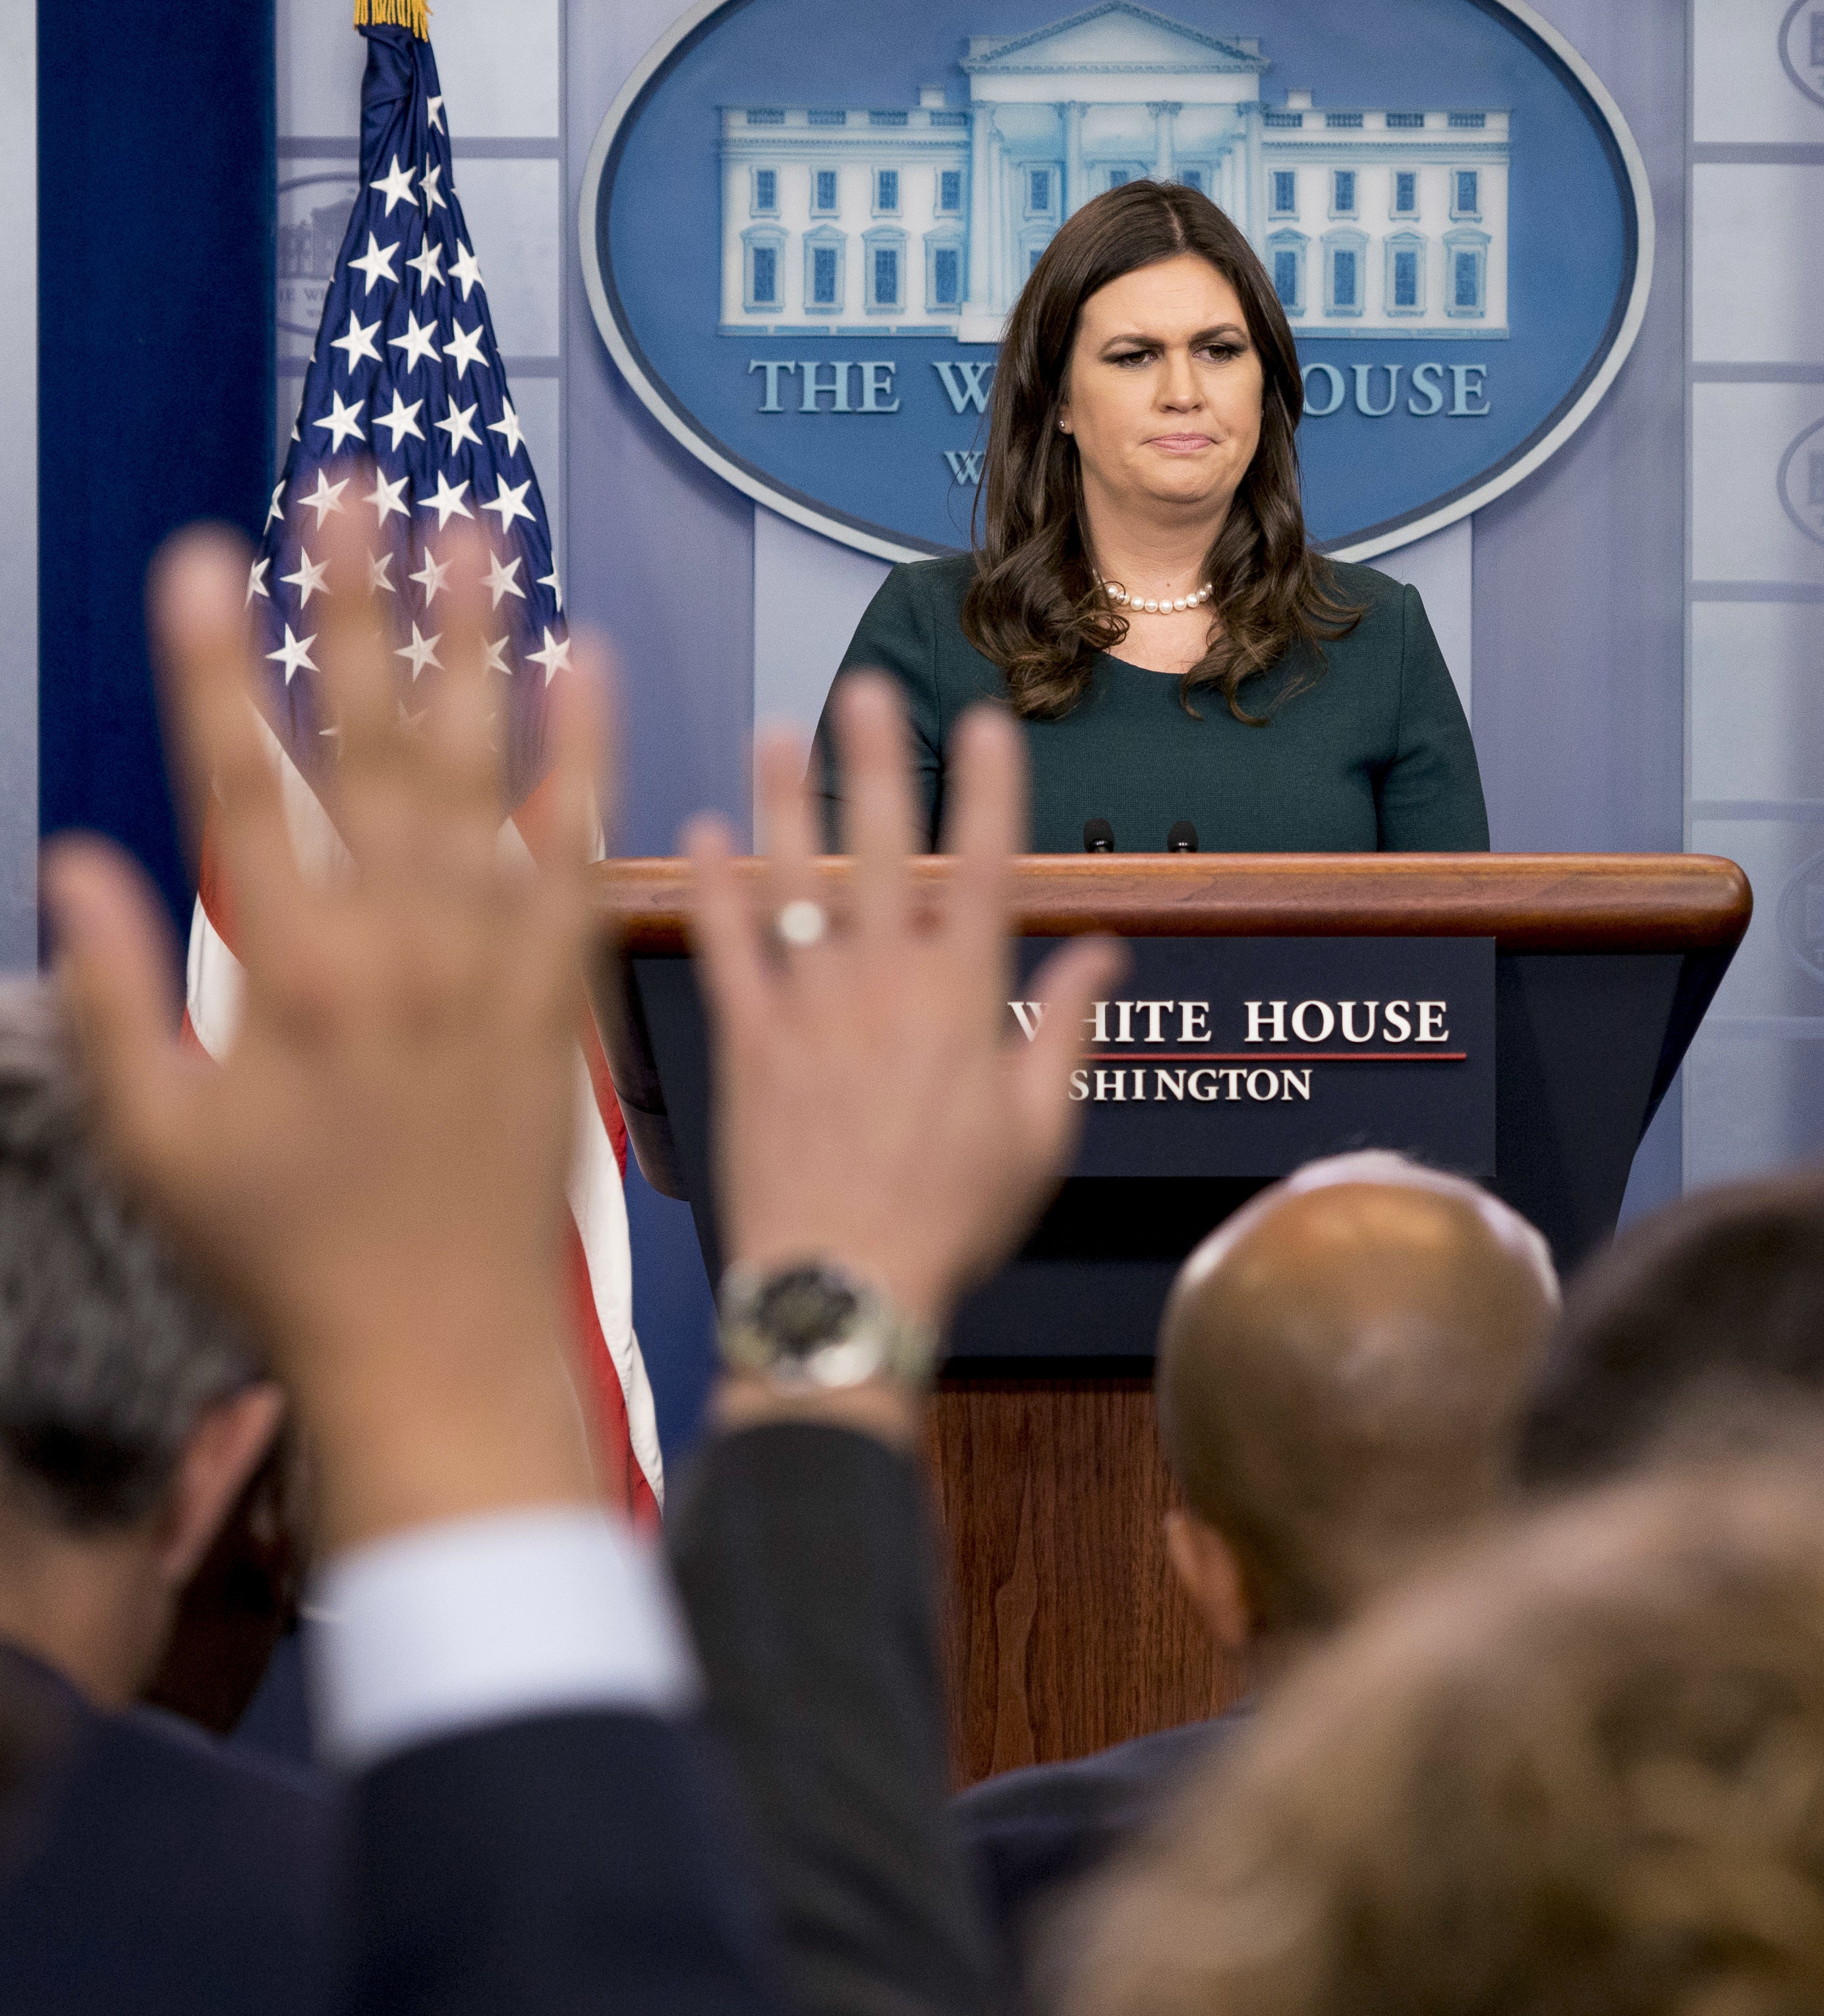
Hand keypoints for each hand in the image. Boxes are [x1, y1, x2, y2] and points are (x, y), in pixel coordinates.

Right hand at [41, 510, 610, 1550]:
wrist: (442, 1346)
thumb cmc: (282, 1256)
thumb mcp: (155, 1144)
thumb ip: (113, 999)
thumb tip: (75, 857)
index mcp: (284, 976)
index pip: (241, 784)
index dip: (221, 665)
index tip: (208, 556)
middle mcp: (398, 947)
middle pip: (371, 744)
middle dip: (358, 608)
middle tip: (356, 485)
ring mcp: (492, 962)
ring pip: (485, 771)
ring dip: (477, 644)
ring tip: (477, 529)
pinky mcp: (560, 987)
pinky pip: (582, 849)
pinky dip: (588, 753)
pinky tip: (589, 663)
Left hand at [682, 675, 1120, 1367]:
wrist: (843, 1284)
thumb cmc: (954, 1219)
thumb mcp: (1041, 1131)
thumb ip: (1068, 1028)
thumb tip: (1104, 951)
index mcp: (965, 997)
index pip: (987, 865)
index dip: (989, 787)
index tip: (988, 721)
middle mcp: (885, 981)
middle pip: (882, 846)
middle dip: (875, 760)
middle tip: (865, 690)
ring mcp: (808, 1006)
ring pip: (794, 877)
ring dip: (784, 800)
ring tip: (776, 734)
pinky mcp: (746, 1041)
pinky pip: (725, 946)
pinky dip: (713, 887)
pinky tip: (700, 834)